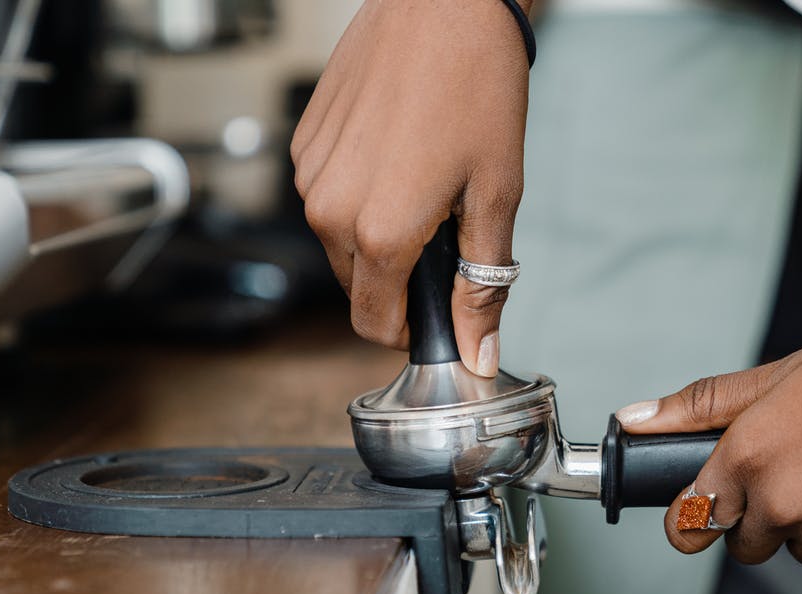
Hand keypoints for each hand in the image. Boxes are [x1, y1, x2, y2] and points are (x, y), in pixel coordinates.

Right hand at [290, 0, 530, 375]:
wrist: (442, 1)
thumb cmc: (476, 85)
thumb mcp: (496, 194)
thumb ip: (483, 283)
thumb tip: (481, 351)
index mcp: (378, 233)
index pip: (374, 324)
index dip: (413, 328)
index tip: (442, 308)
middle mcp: (328, 210)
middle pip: (358, 287)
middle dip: (400, 278)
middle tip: (447, 230)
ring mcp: (310, 174)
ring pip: (340, 241)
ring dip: (379, 232)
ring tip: (425, 180)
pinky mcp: (304, 142)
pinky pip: (328, 195)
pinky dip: (360, 192)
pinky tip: (399, 151)